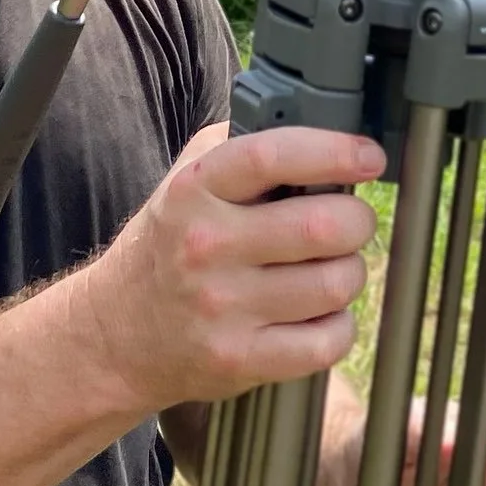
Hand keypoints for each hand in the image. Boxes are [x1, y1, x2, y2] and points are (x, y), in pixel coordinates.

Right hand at [74, 122, 384, 417]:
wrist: (117, 332)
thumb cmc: (169, 245)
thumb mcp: (186, 180)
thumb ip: (243, 145)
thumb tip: (319, 126)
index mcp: (194, 190)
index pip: (272, 157)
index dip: (334, 152)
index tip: (369, 157)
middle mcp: (206, 246)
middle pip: (324, 225)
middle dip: (356, 220)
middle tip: (348, 222)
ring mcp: (222, 307)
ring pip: (336, 283)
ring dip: (348, 273)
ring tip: (327, 269)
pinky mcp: (240, 359)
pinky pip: (328, 340)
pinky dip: (338, 326)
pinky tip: (316, 314)